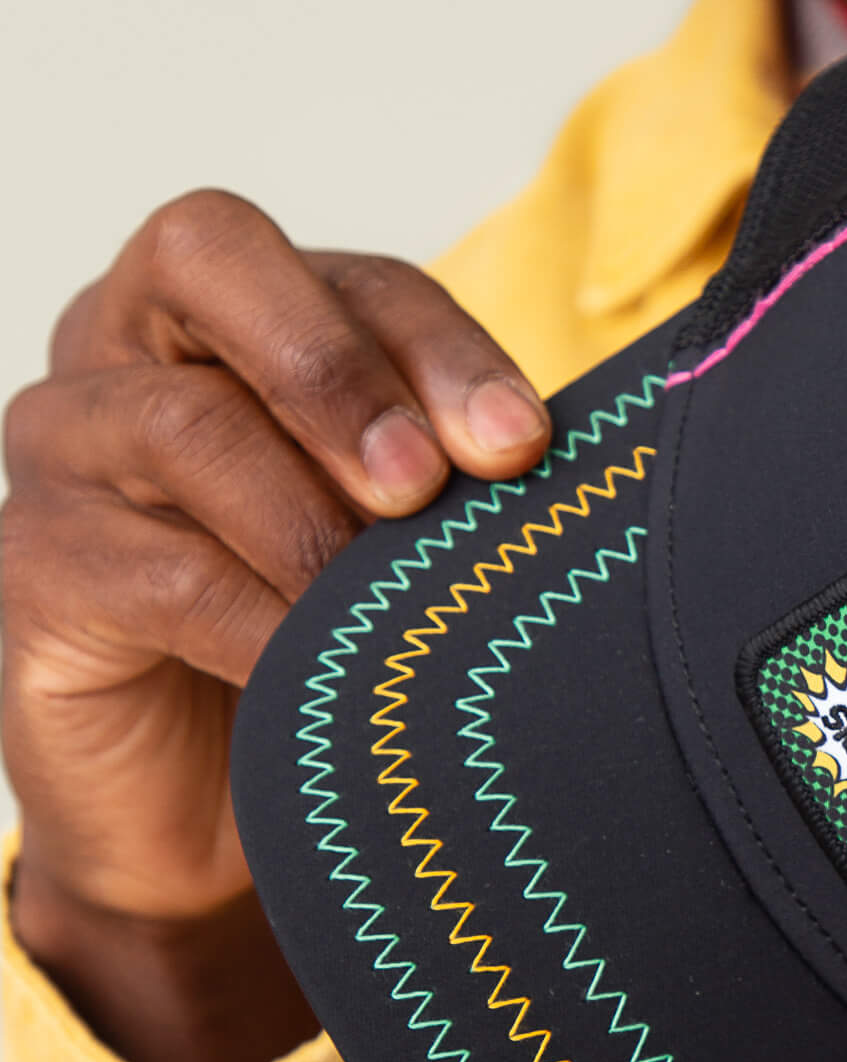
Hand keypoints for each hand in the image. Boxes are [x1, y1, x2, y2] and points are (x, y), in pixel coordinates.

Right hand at [2, 190, 550, 1061]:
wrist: (220, 807)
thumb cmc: (332, 634)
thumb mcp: (407, 539)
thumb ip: (460, 476)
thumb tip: (576, 464)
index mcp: (244, 315)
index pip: (351, 276)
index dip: (441, 345)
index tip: (523, 446)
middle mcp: (136, 347)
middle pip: (210, 253)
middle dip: (340, 368)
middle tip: (424, 487)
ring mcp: (65, 447)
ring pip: (180, 424)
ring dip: (311, 518)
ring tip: (388, 602)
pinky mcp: (33, 568)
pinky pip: (144, 568)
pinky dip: (253, 620)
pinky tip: (320, 668)